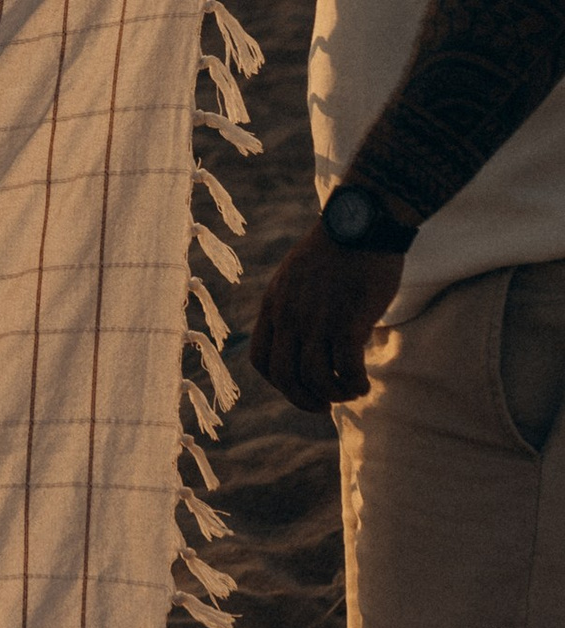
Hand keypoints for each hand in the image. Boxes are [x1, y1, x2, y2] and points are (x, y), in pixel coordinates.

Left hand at [250, 221, 402, 413]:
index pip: (262, 360)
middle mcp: (290, 316)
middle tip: (326, 404)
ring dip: (335, 394)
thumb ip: (294, 307)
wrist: (363, 222)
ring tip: (351, 390)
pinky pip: (347, 369)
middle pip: (286, 377)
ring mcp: (318, 319)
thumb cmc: (337, 250)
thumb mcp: (297, 276)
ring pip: (317, 379)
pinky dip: (355, 384)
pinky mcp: (349, 320)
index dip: (280, 384)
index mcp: (274, 304)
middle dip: (304, 399)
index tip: (301, 388)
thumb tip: (305, 341)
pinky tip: (364, 383)